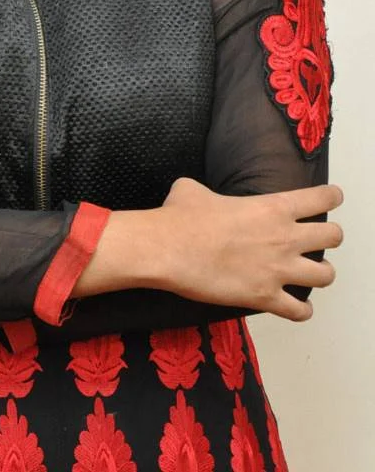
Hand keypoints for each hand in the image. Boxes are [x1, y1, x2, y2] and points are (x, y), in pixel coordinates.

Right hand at [155, 178, 343, 320]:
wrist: (167, 249)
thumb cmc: (180, 217)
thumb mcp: (193, 189)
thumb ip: (209, 192)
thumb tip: (196, 195)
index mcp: (272, 207)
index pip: (321, 198)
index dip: (331, 197)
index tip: (331, 197)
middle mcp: (284, 237)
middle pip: (333, 236)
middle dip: (329, 236)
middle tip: (317, 238)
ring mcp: (278, 270)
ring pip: (326, 275)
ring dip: (320, 273)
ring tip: (310, 273)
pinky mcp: (265, 298)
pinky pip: (299, 312)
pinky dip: (302, 311)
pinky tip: (296, 307)